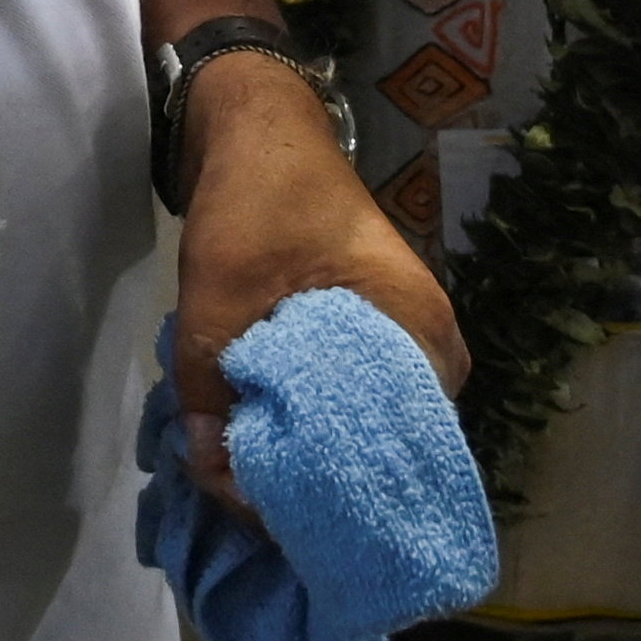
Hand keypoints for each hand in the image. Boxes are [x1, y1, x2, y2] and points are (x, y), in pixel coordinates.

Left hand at [170, 62, 461, 501]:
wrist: (263, 128)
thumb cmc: (260, 199)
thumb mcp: (219, 291)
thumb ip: (210, 385)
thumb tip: (212, 473)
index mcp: (420, 339)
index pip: (391, 456)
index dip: (324, 496)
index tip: (262, 511)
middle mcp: (430, 356)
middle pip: (376, 453)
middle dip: (305, 483)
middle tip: (239, 498)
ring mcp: (405, 351)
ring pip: (354, 433)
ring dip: (296, 454)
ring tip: (238, 471)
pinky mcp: (371, 348)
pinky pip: (342, 409)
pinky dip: (298, 426)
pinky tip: (251, 440)